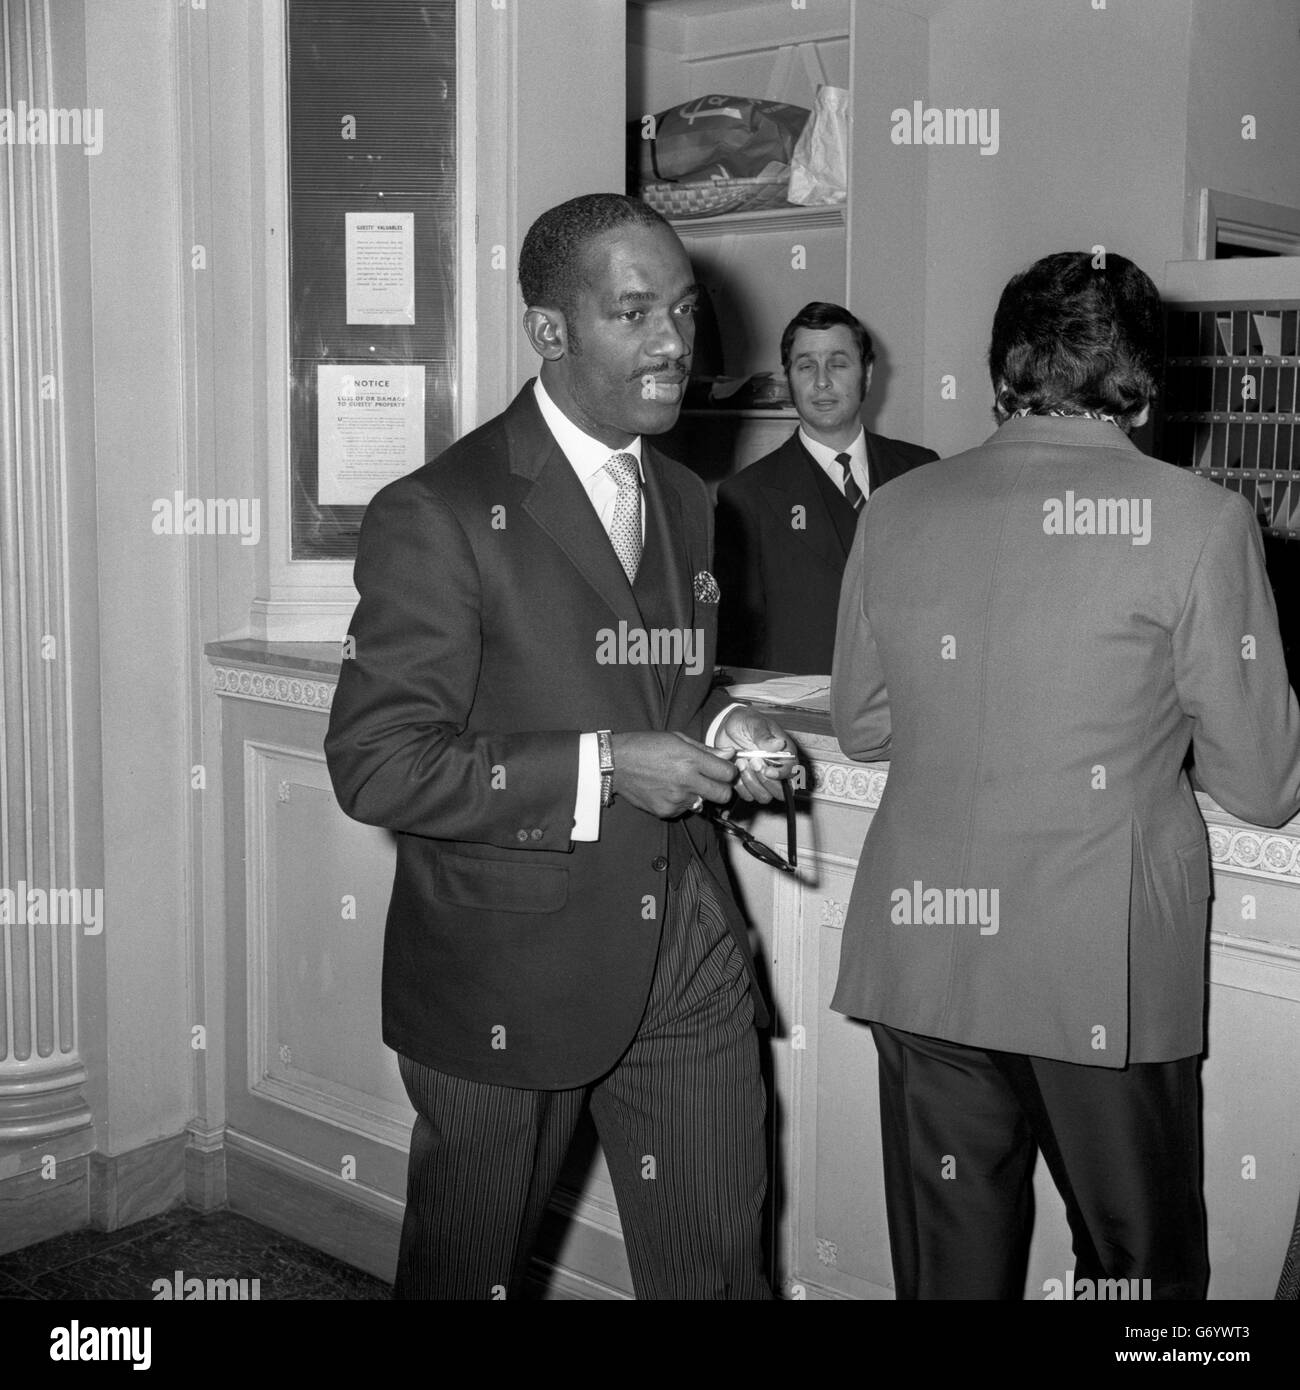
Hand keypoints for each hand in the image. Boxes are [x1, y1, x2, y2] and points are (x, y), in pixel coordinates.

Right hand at [610, 731, 738, 818]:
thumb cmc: (645, 746)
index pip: (728, 773)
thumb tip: (729, 754)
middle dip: (722, 788)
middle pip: (723, 795)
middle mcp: (686, 781)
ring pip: (703, 803)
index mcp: (690, 759)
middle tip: (712, 781)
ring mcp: (676, 799)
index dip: (729, 771)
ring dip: (698, 794)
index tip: (723, 769)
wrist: (615, 764)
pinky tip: (668, 789)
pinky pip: (684, 809)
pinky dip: (681, 801)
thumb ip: (705, 749)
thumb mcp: (676, 738)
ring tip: (681, 782)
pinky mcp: (666, 811)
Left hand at [713, 708, 796, 802]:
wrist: (727, 727)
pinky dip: (740, 786)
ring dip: (751, 783)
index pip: (792, 772)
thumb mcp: (754, 723)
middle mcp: (776, 770)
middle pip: (781, 791)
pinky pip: (747, 796)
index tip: (766, 770)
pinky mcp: (748, 784)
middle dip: (765, 781)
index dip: (781, 775)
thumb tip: (778, 744)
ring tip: (740, 762)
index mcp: (785, 754)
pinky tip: (735, 768)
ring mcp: (762, 779)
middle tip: (751, 762)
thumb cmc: (746, 722)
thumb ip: (764, 735)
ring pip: (764, 797)